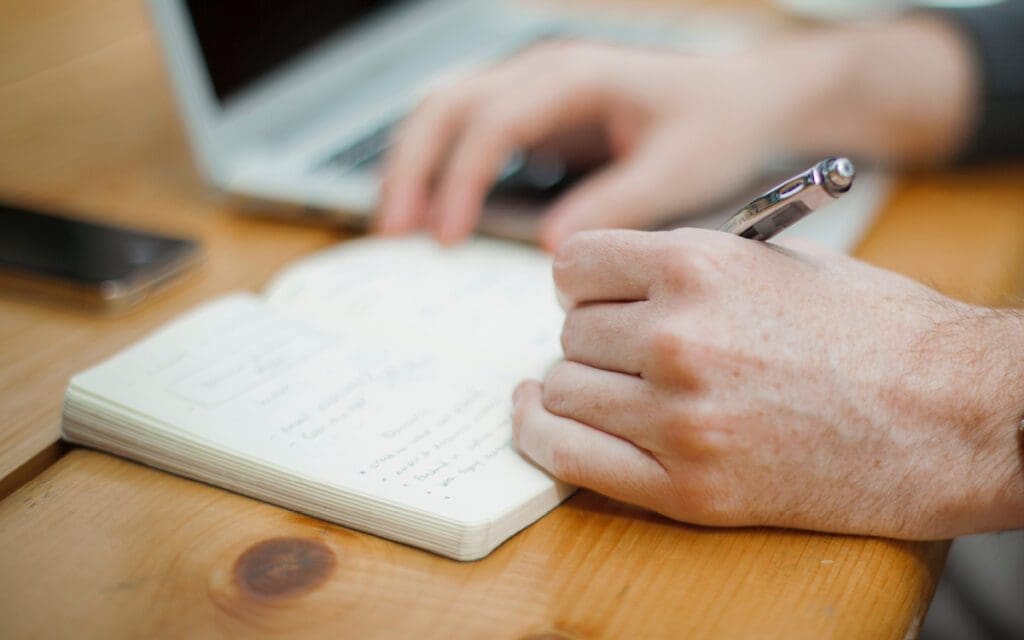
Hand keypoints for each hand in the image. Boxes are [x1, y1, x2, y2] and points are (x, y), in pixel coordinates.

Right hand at [377, 40, 789, 249]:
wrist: (742, 98)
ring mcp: (533, 88)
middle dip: (411, 167)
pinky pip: (467, 129)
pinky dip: (438, 165)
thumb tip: (551, 249)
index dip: (460, 180)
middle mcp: (543, 72)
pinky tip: (429, 208)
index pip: (493, 121)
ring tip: (394, 225)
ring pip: (445, 110)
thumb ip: (617, 204)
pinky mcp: (534, 112)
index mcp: (577, 77)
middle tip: (393, 233)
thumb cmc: (717, 127)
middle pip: (447, 104)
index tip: (445, 238)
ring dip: (412, 163)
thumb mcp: (679, 170)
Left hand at [512, 229, 1023, 537]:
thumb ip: (688, 266)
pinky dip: (544, 437)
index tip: (592, 297)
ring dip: (576, 387)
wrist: (952, 415)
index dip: (581, 282)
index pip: (574, 265)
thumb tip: (616, 280)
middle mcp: (677, 336)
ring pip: (564, 391)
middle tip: (626, 350)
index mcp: (697, 266)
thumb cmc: (876, 331)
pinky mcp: (688, 487)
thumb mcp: (779, 261)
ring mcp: (679, 417)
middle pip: (570, 332)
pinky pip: (571, 458)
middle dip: (593, 338)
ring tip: (607, 387)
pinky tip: (542, 419)